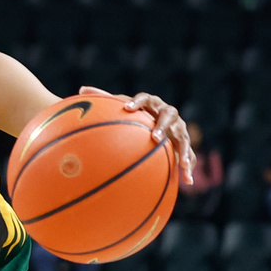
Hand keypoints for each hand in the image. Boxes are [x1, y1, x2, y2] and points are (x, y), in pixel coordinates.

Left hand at [79, 85, 193, 183]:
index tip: (127, 108)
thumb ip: (103, 97)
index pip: (145, 99)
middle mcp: (168, 113)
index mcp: (151, 103)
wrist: (156, 119)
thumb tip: (81, 89)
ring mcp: (178, 127)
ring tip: (183, 163)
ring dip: (183, 149)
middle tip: (156, 137)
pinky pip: (188, 153)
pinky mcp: (183, 141)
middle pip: (168, 116)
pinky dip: (188, 165)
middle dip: (163, 126)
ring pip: (183, 137)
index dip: (137, 102)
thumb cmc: (134, 113)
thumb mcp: (121, 107)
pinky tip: (187, 181)